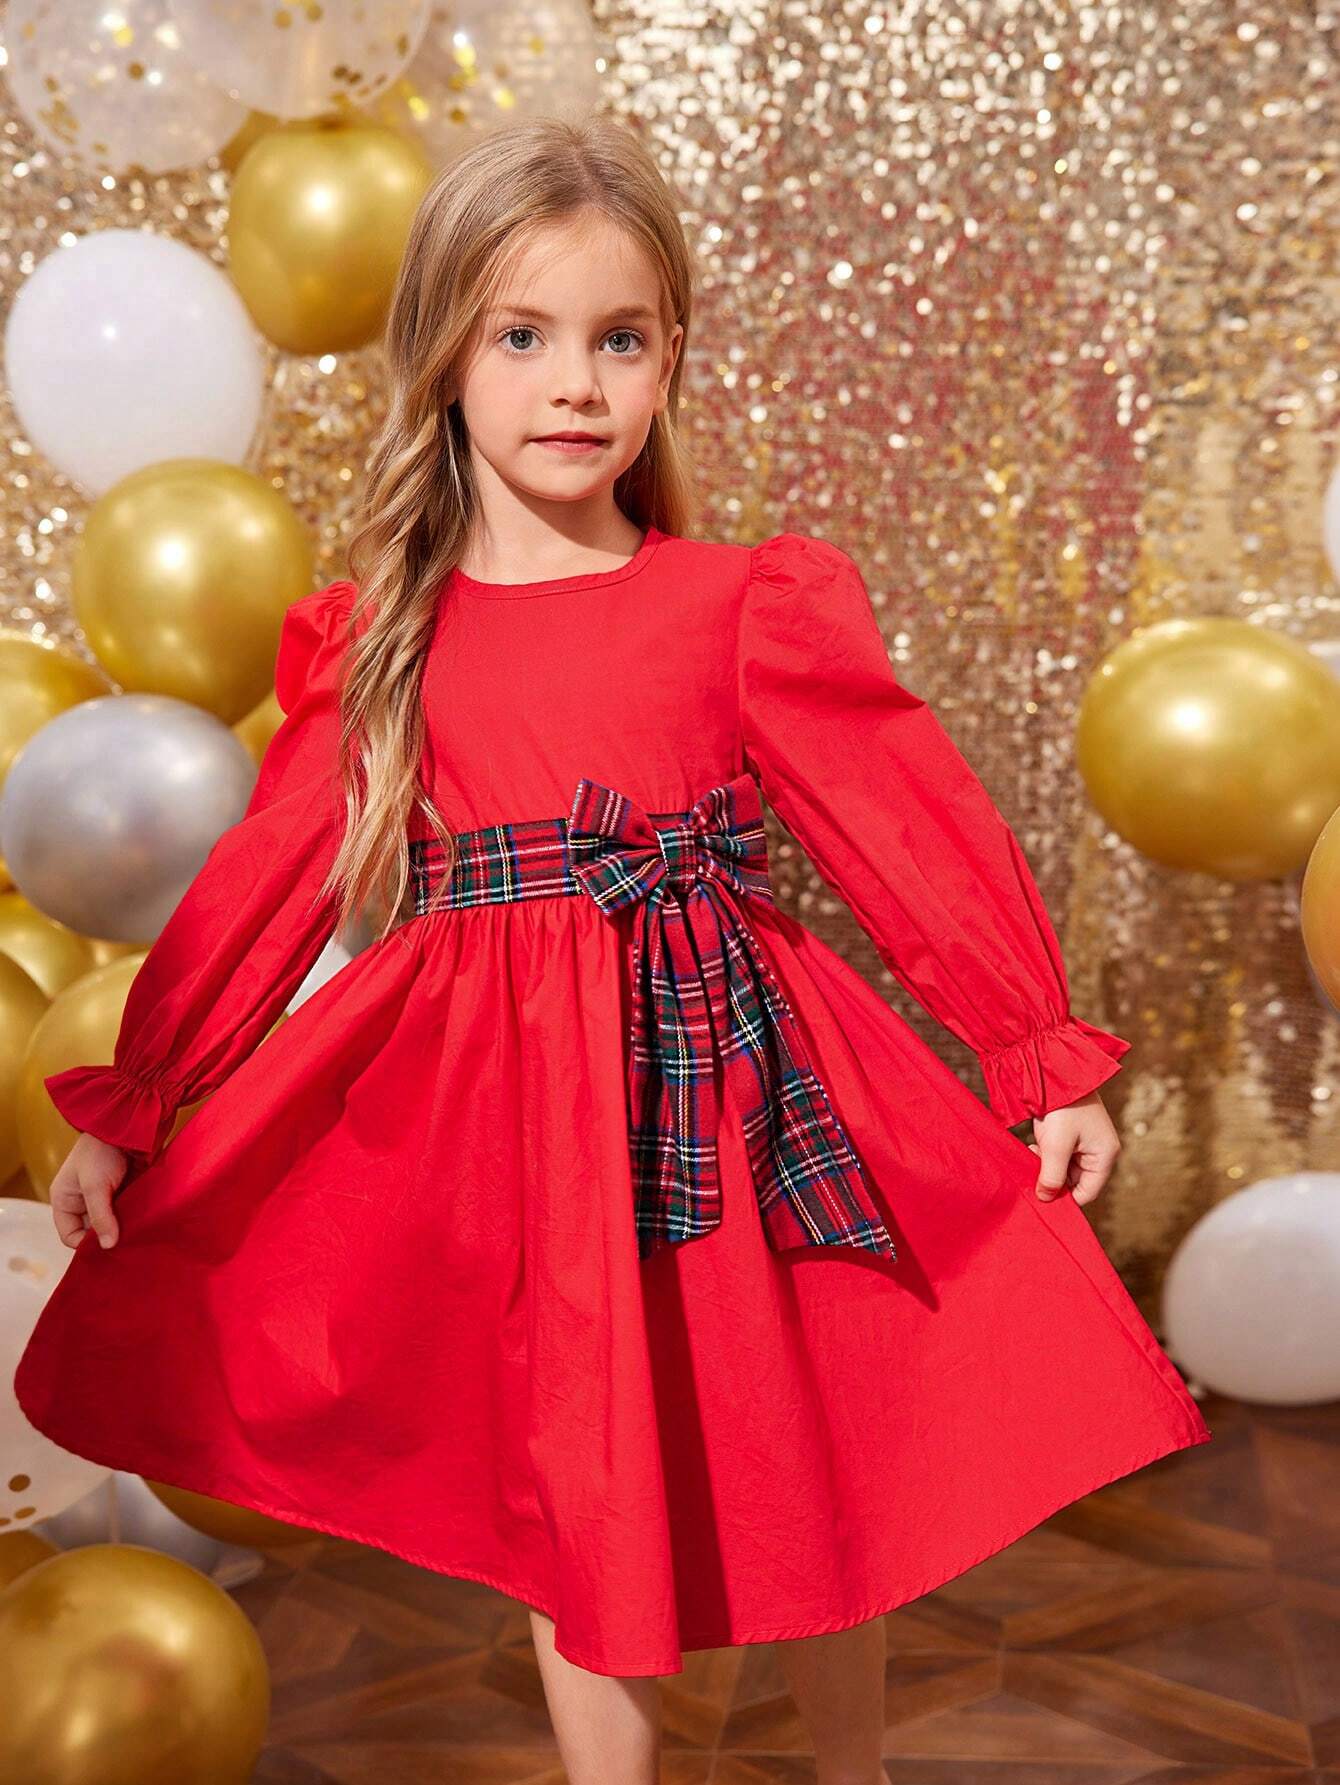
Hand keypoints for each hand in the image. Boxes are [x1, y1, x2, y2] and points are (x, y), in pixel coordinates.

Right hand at [49, 1132, 129, 1248]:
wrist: (127, 1125)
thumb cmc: (101, 1150)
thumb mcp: (95, 1185)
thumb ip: (100, 1216)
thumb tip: (107, 1246)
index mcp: (65, 1201)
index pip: (70, 1236)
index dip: (86, 1245)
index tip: (108, 1247)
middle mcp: (83, 1202)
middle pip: (92, 1233)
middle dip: (107, 1238)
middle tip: (126, 1244)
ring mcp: (104, 1198)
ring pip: (112, 1225)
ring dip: (123, 1229)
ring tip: (137, 1234)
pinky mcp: (124, 1193)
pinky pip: (127, 1214)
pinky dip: (134, 1219)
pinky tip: (144, 1223)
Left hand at [1025, 1089, 1119, 1206]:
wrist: (1056, 1071)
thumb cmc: (1062, 1107)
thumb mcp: (1055, 1146)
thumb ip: (1051, 1175)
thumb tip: (1046, 1198)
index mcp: (1105, 1156)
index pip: (1087, 1193)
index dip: (1065, 1198)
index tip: (1042, 1197)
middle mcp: (1100, 1151)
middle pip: (1076, 1181)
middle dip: (1053, 1178)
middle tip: (1033, 1170)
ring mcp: (1087, 1142)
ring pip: (1065, 1169)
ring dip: (1048, 1166)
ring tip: (1033, 1153)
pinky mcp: (1074, 1134)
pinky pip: (1061, 1155)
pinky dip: (1047, 1155)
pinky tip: (1034, 1146)